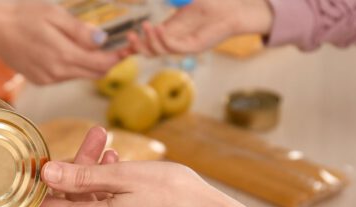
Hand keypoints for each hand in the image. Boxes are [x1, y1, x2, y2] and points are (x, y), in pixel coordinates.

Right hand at [0, 0, 120, 83]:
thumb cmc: (23, 15)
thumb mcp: (55, 15)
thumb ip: (80, 31)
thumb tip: (102, 41)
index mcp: (63, 56)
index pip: (101, 64)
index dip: (117, 57)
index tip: (129, 49)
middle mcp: (57, 73)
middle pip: (94, 73)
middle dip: (108, 62)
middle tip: (118, 48)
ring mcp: (48, 79)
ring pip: (80, 75)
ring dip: (90, 64)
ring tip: (92, 46)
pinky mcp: (40, 80)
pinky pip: (65, 76)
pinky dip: (73, 66)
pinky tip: (68, 51)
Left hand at [37, 127, 228, 206]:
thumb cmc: (175, 197)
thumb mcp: (124, 177)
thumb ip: (82, 177)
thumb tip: (47, 174)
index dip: (45, 182)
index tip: (49, 159)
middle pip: (75, 201)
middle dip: (81, 167)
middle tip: (97, 136)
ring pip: (94, 205)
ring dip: (98, 177)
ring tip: (113, 149)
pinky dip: (112, 193)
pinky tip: (124, 171)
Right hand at [121, 0, 272, 56]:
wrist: (232, 10)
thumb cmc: (212, 6)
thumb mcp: (185, 4)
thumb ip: (172, 1)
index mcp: (170, 35)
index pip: (148, 44)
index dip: (135, 46)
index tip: (123, 44)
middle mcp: (175, 43)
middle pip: (150, 52)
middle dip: (138, 46)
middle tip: (130, 35)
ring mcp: (184, 46)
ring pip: (160, 51)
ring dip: (150, 40)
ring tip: (146, 26)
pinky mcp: (194, 47)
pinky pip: (174, 47)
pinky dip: (164, 39)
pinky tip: (159, 28)